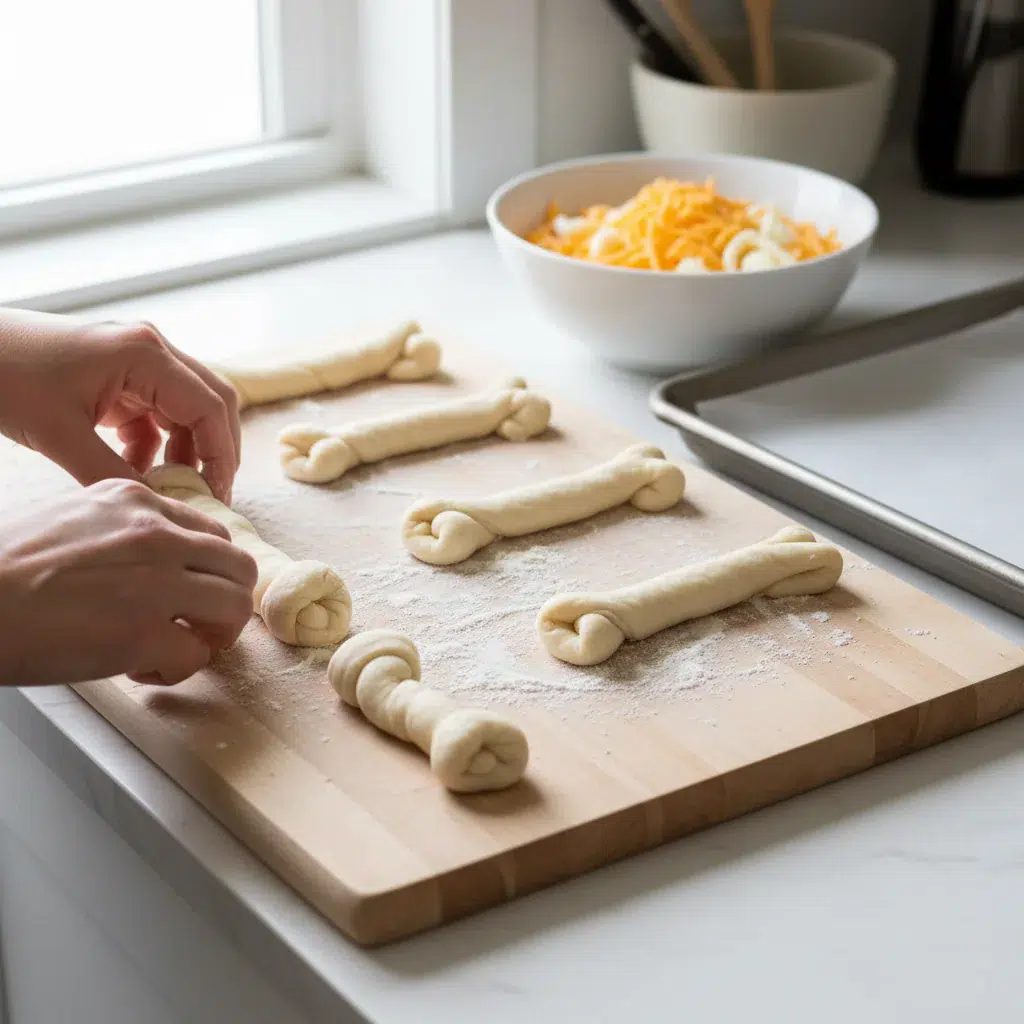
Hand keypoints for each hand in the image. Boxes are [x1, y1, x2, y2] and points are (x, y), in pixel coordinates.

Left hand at [0, 308, 239, 502]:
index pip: (210, 407)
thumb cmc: (8, 378)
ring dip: (185, 451)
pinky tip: (134, 470)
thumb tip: (156, 512)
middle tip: (208, 494)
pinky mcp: (122, 376)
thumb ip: (112, 474)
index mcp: (146, 354)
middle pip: (212, 403)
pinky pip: (157, 415)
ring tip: (170, 489)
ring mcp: (138, 362)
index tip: (215, 496)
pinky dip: (155, 446)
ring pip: (188, 410)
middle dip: (215, 451)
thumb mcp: (60, 435)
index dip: (221, 455)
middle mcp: (152, 351)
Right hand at [0, 480, 257, 685]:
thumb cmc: (5, 569)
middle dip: (226, 603)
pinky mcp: (144, 632)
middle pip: (239, 567)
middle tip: (199, 628)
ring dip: (214, 637)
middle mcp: (156, 533)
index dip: (208, 571)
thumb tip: (153, 566)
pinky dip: (177, 671)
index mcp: (135, 501)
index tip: (188, 594)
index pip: (211, 533)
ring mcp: (156, 582)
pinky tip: (142, 671)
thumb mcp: (72, 519)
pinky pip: (195, 656)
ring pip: (235, 607)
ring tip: (177, 650)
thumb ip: (122, 531)